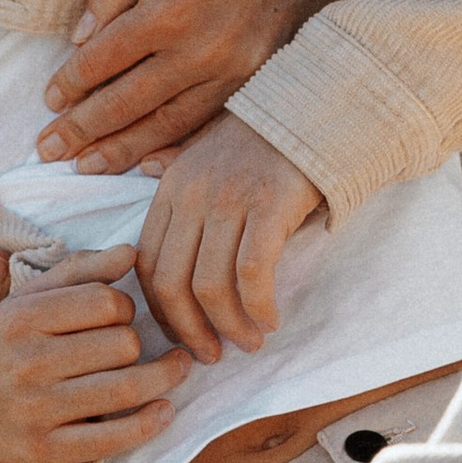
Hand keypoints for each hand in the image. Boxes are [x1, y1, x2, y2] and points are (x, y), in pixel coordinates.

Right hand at [0, 252, 188, 462]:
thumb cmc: (0, 350)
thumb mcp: (25, 302)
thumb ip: (78, 272)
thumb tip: (132, 251)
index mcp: (20, 318)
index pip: (105, 302)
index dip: (124, 307)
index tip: (119, 317)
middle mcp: (26, 363)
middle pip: (123, 344)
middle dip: (137, 343)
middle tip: (131, 348)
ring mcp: (36, 410)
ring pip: (127, 388)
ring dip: (165, 378)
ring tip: (178, 368)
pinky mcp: (45, 451)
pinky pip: (113, 438)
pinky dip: (149, 424)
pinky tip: (164, 411)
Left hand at [37, 0, 432, 172]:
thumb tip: (81, 39)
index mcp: (167, 11)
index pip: (101, 62)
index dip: (69, 86)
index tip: (48, 103)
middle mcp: (199, 50)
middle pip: (126, 104)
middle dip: (82, 131)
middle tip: (48, 152)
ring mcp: (233, 71)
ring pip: (166, 125)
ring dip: (122, 150)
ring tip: (86, 168)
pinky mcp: (258, 80)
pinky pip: (209, 125)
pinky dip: (177, 149)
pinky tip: (149, 166)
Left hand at [137, 117, 323, 361]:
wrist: (314, 107)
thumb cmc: (262, 143)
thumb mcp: (205, 162)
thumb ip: (179, 202)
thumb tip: (151, 249)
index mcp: (171, 188)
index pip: (147, 264)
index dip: (160, 311)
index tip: (182, 336)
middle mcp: (192, 194)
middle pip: (171, 283)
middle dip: (189, 330)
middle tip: (212, 355)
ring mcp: (229, 198)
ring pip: (210, 285)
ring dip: (229, 326)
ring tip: (248, 342)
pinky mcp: (269, 205)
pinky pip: (252, 273)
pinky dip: (258, 307)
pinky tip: (271, 319)